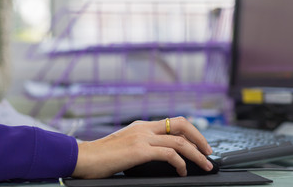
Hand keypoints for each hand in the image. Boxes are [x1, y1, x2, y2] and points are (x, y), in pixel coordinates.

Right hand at [72, 116, 213, 177]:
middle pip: (182, 124)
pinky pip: (169, 153)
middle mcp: (144, 127)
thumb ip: (142, 145)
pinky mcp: (139, 150)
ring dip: (197, 153)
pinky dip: (181, 162)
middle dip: (200, 137)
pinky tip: (183, 171)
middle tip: (209, 151)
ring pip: (180, 140)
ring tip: (205, 164)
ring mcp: (142, 137)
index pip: (173, 122)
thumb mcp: (125, 145)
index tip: (200, 143)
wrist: (83, 158)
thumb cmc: (101, 156)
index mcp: (142, 125)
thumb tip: (159, 154)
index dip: (191, 131)